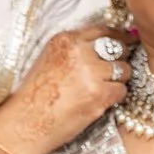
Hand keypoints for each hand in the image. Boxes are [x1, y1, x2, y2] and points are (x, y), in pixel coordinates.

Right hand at [0, 24, 131, 153]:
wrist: (26, 122)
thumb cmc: (36, 94)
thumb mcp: (51, 59)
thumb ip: (76, 49)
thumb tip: (108, 44)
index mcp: (65, 40)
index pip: (103, 30)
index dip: (119, 37)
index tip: (127, 41)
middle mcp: (79, 52)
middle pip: (117, 48)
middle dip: (119, 60)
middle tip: (111, 72)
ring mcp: (91, 72)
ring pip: (124, 70)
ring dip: (118, 80)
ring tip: (100, 89)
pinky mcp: (99, 94)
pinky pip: (122, 90)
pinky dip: (115, 97)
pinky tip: (99, 101)